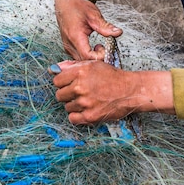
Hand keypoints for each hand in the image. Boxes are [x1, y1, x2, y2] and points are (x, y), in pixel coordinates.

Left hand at [51, 60, 174, 124]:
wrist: (130, 91)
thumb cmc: (112, 77)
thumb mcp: (92, 65)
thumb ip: (71, 66)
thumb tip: (53, 69)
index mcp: (80, 72)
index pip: (56, 80)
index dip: (63, 83)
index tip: (71, 84)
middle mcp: (80, 87)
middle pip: (59, 95)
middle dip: (68, 94)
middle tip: (81, 93)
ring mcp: (85, 103)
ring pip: (67, 107)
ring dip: (75, 105)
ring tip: (88, 101)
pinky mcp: (90, 116)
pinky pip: (73, 119)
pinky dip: (78, 116)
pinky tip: (86, 110)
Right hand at [54, 0, 122, 60]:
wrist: (64, 2)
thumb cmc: (77, 6)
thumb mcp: (94, 15)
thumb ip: (106, 26)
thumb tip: (118, 33)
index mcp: (75, 36)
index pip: (87, 56)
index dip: (99, 56)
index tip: (107, 49)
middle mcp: (69, 44)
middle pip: (84, 61)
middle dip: (98, 59)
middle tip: (107, 50)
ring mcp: (68, 47)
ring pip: (81, 61)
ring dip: (93, 58)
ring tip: (101, 47)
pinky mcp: (69, 47)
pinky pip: (79, 57)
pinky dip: (88, 56)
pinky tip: (95, 48)